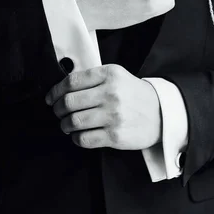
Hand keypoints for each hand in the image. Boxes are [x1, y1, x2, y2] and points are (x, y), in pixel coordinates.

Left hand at [45, 64, 161, 149]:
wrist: (161, 114)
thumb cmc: (134, 95)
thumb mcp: (117, 76)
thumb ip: (93, 78)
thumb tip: (62, 88)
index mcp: (109, 74)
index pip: (72, 81)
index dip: (55, 91)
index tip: (51, 98)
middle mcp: (111, 93)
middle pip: (69, 102)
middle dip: (58, 109)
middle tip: (58, 112)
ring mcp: (113, 115)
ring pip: (74, 122)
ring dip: (65, 125)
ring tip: (67, 125)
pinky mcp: (115, 135)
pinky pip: (84, 139)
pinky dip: (76, 138)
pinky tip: (80, 135)